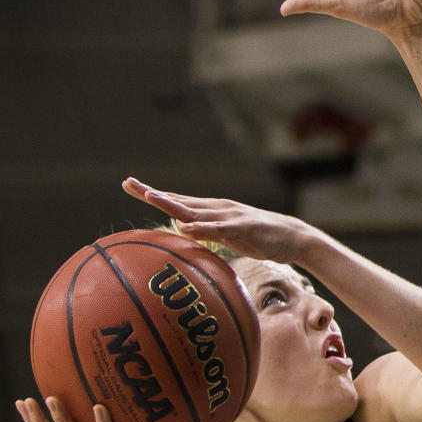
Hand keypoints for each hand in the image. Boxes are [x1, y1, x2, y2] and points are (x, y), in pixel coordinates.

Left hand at [121, 178, 312, 264]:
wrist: (294, 237)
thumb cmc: (262, 238)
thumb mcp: (229, 236)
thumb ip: (207, 232)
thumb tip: (185, 230)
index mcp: (212, 211)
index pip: (178, 201)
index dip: (154, 194)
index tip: (130, 186)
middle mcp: (217, 208)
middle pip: (179, 200)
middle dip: (153, 193)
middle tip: (127, 183)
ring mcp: (229, 216)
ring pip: (195, 210)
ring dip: (173, 204)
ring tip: (150, 197)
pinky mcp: (243, 227)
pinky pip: (219, 228)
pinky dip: (202, 227)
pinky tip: (186, 226)